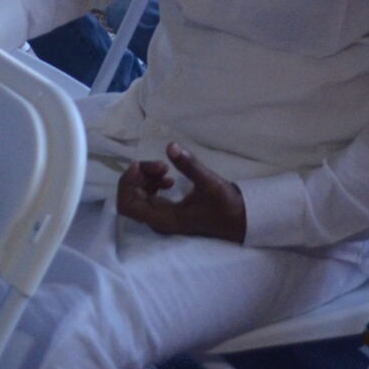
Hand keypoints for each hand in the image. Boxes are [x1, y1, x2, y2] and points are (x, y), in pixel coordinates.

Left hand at [116, 143, 246, 242]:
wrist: (241, 221)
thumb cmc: (226, 207)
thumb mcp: (210, 184)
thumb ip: (189, 166)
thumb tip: (171, 146)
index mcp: (163, 219)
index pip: (127, 205)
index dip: (127, 183)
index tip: (142, 166)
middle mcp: (158, 220)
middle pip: (130, 197)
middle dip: (139, 176)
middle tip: (161, 165)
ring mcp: (162, 216)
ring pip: (138, 195)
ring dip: (145, 178)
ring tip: (165, 169)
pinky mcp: (168, 210)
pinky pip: (148, 196)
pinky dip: (152, 182)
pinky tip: (168, 177)